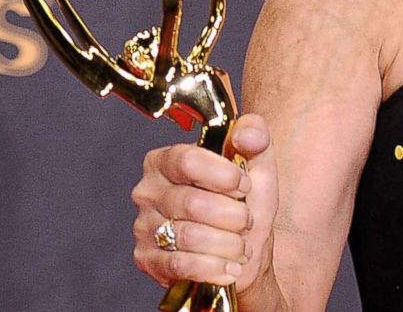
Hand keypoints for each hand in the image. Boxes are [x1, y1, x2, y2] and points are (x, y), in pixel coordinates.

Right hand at [130, 113, 279, 291]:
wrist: (242, 253)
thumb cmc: (245, 205)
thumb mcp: (258, 167)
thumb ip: (256, 139)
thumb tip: (245, 134)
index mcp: (166, 160)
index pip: (187, 161)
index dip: (223, 176)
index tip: (244, 186)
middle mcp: (148, 191)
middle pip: (191, 202)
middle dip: (232, 216)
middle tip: (246, 221)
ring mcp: (144, 227)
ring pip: (189, 236)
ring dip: (228, 244)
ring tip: (241, 246)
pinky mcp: (147, 260)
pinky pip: (181, 265)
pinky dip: (214, 268)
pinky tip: (229, 266)